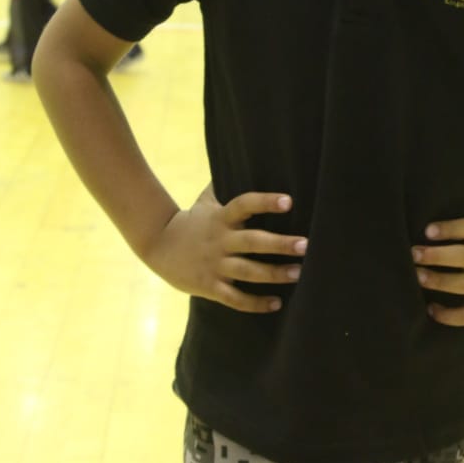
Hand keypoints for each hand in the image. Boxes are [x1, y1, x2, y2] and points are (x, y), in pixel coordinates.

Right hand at [144, 184, 306, 311]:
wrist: (158, 246)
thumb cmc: (190, 222)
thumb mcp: (205, 201)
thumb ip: (224, 185)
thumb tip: (242, 158)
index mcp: (221, 218)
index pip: (245, 204)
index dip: (266, 202)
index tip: (289, 201)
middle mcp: (220, 241)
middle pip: (253, 242)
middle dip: (280, 244)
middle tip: (305, 245)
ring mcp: (215, 265)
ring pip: (248, 271)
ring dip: (274, 273)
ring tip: (298, 273)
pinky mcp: (210, 286)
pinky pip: (235, 298)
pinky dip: (255, 303)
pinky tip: (276, 303)